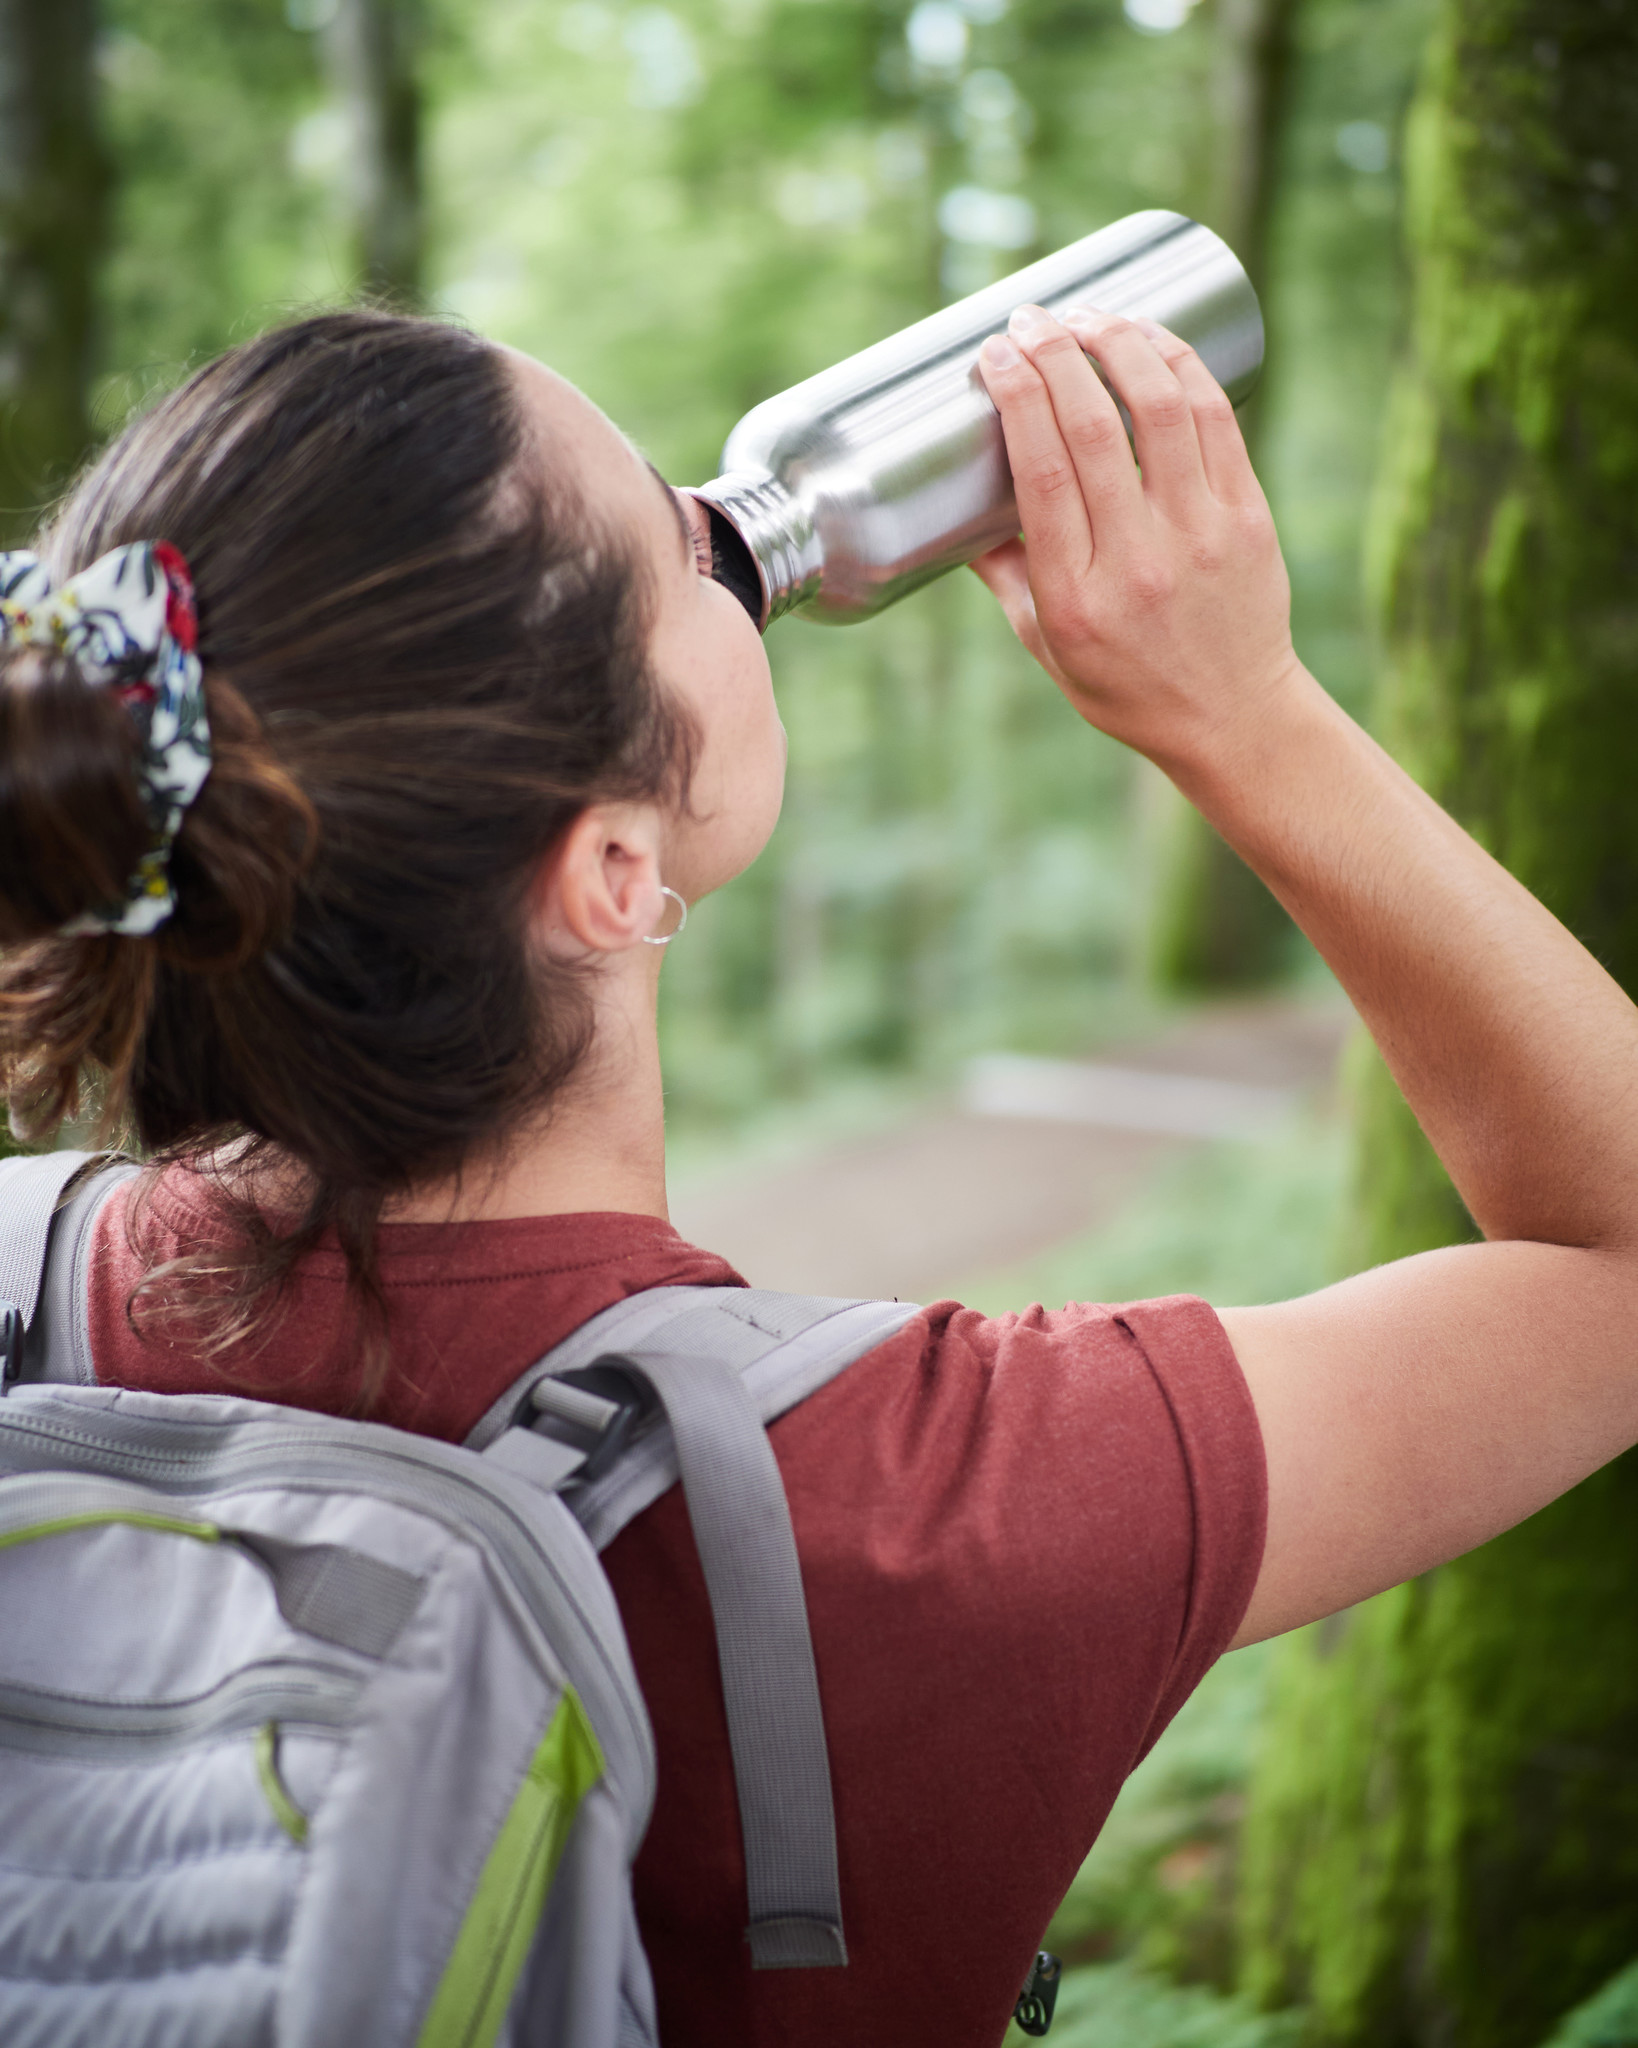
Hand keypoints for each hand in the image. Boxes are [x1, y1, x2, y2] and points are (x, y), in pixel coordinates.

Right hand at [972, 304, 1303, 778]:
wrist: (1233, 719)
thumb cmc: (1126, 686)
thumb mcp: (1046, 647)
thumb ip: (1004, 576)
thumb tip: (956, 508)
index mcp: (1076, 598)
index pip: (1043, 472)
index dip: (1018, 396)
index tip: (994, 353)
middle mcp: (1138, 562)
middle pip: (1092, 428)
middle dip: (1055, 354)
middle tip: (1029, 320)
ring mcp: (1201, 535)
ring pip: (1161, 407)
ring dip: (1119, 342)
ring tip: (1087, 315)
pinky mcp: (1248, 516)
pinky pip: (1216, 418)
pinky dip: (1181, 363)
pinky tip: (1149, 337)